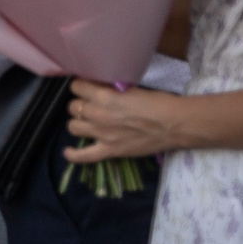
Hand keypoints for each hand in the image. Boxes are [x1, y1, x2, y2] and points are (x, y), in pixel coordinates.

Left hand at [65, 78, 185, 161]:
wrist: (174, 124)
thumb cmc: (158, 102)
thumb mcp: (130, 88)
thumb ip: (111, 90)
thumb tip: (99, 88)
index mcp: (103, 96)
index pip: (76, 87)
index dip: (81, 87)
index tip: (86, 88)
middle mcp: (97, 114)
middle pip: (73, 107)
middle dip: (81, 104)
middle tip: (92, 105)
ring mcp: (101, 134)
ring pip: (72, 127)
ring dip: (78, 123)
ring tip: (87, 123)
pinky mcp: (109, 150)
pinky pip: (83, 156)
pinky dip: (73, 155)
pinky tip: (68, 152)